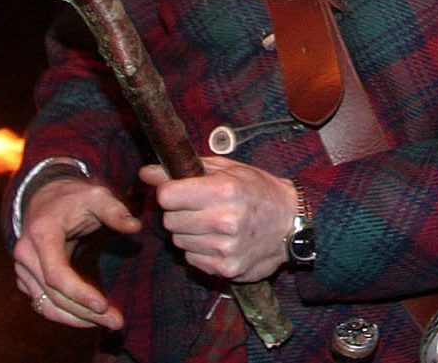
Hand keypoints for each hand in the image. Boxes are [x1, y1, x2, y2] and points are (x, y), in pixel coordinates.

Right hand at [13, 174, 137, 328]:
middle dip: (85, 312)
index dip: (79, 292)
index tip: (104, 305)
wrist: (47, 198)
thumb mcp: (97, 196)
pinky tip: (91, 318)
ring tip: (109, 323)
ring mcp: (23, 270)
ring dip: (77, 319)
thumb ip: (115, 210)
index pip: (56, 273)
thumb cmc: (75, 198)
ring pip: (47, 305)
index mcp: (42, 233)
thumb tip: (135, 227)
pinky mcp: (27, 280)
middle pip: (54, 295)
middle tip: (117, 322)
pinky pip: (44, 304)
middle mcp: (26, 254)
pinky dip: (67, 315)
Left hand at [140, 158, 295, 283]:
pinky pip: (191, 259)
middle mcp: (224, 220)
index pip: (167, 196)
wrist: (292, 224)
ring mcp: (225, 248)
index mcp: (224, 190)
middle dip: (179, 213)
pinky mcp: (226, 268)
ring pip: (178, 242)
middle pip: (170, 221)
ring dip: (189, 233)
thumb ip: (187, 169)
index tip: (178, 191)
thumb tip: (146, 173)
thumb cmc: (259, 191)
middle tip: (199, 208)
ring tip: (211, 224)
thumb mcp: (229, 170)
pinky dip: (199, 251)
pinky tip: (218, 241)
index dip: (169, 192)